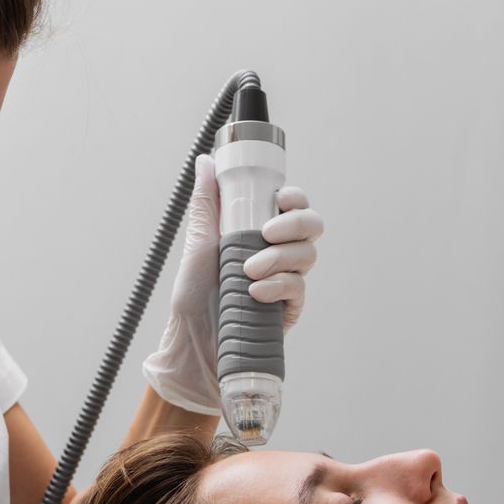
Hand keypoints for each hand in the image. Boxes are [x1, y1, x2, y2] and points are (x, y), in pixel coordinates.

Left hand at [141, 152, 325, 413]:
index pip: (294, 206)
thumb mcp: (198, 243)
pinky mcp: (290, 310)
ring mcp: (287, 281)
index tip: (280, 198)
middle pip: (312, 226)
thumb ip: (207, 203)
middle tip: (267, 232)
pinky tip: (256, 291)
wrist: (191, 342)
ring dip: (279, 257)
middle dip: (295, 223)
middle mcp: (279, 254)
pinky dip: (279, 285)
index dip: (295, 198)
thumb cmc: (193, 295)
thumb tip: (204, 162)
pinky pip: (299, 289)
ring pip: (307, 255)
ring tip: (248, 270)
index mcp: (261, 233)